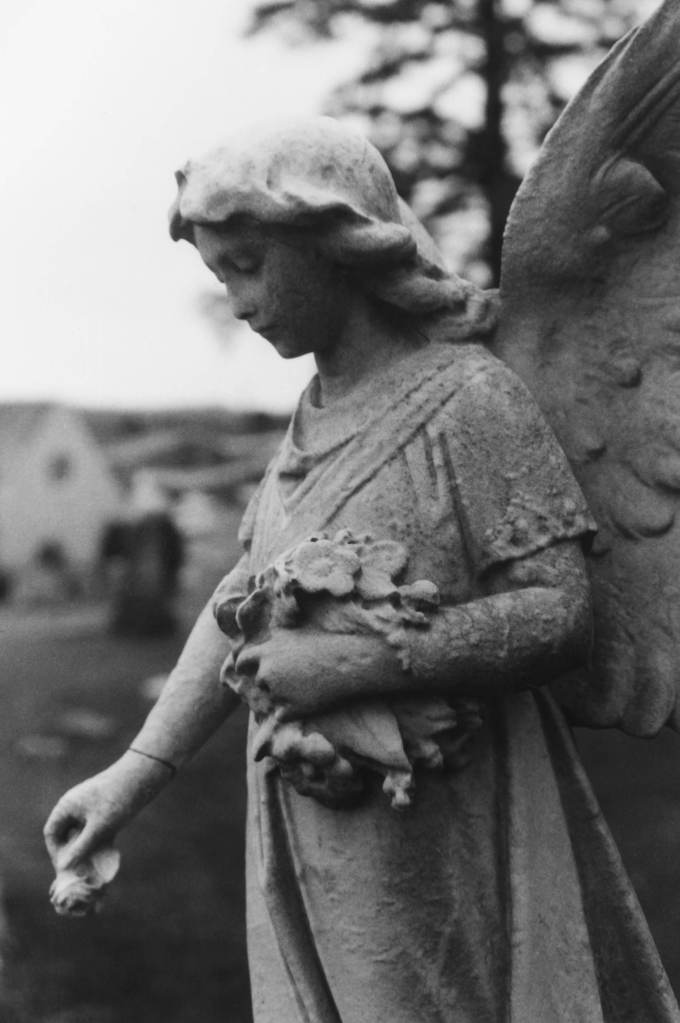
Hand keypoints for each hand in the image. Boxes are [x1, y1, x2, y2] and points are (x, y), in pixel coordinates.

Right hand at [44, 751, 170, 871]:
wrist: (143, 776)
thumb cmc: (118, 800)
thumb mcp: (99, 828)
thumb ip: (80, 848)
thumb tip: (63, 866)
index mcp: (67, 806)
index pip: (52, 833)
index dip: (56, 852)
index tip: (65, 869)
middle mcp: (75, 806)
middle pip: (66, 833)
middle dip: (72, 852)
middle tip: (80, 871)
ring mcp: (90, 807)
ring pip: (82, 832)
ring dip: (86, 849)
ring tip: (93, 868)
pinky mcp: (104, 809)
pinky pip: (95, 829)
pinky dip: (98, 841)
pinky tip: (107, 855)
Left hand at [233, 627, 406, 719]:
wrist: (349, 662)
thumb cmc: (326, 644)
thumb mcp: (295, 634)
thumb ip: (273, 641)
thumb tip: (260, 637)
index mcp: (267, 651)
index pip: (241, 662)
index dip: (243, 667)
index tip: (246, 671)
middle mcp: (268, 671)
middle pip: (260, 682)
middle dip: (272, 682)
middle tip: (296, 678)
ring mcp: (278, 692)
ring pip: (272, 699)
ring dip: (283, 697)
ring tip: (307, 686)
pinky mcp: (291, 709)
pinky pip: (282, 715)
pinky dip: (292, 711)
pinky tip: (310, 699)